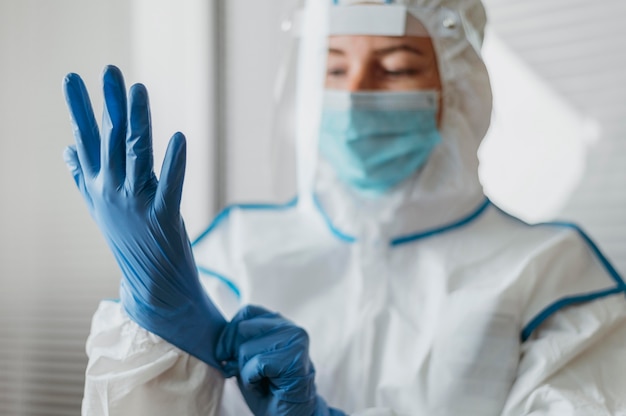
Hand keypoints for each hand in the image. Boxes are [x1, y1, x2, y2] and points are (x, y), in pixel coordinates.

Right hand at [63, 65, 225, 368]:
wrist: (153, 288)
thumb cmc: (130, 242)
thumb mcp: (101, 207)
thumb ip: (84, 175)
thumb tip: (67, 147)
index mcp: (98, 188)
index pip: (87, 140)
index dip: (79, 108)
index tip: (72, 78)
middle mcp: (112, 193)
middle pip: (111, 140)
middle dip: (109, 104)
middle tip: (108, 71)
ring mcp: (136, 205)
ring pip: (136, 155)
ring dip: (137, 121)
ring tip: (139, 90)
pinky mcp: (164, 218)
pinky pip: (169, 186)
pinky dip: (173, 162)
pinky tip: (178, 138)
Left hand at [217, 305, 344, 415]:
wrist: (289, 415)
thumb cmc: (267, 387)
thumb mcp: (247, 358)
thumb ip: (238, 341)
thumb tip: (218, 339)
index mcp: (280, 323)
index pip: (246, 312)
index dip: (229, 333)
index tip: (225, 355)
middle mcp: (291, 328)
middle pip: (243, 329)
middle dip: (235, 354)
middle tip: (245, 373)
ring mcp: (296, 342)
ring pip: (246, 349)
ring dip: (245, 372)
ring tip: (259, 381)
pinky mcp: (295, 360)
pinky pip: (257, 364)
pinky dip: (252, 380)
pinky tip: (263, 386)